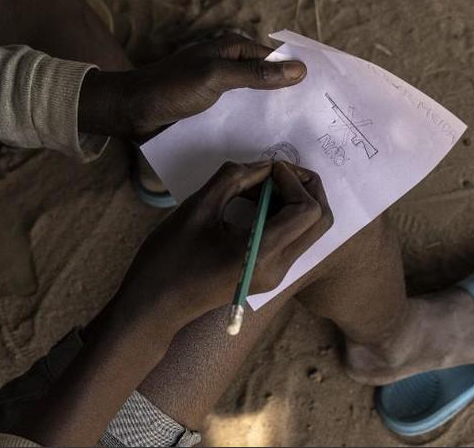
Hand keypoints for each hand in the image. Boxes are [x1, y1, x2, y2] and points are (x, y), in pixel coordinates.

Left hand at [78, 34, 306, 139]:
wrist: (131, 113)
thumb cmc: (170, 88)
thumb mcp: (216, 77)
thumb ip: (256, 75)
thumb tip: (298, 69)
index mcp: (232, 48)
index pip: (275, 58)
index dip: (297, 74)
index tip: (323, 94)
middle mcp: (230, 66)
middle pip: (268, 80)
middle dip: (288, 98)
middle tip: (317, 122)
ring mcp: (221, 91)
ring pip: (255, 102)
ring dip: (271, 117)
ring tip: (299, 138)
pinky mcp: (212, 112)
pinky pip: (239, 118)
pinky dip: (252, 127)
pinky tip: (268, 146)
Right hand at [118, 161, 333, 325]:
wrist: (154, 306)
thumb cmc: (168, 258)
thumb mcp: (197, 207)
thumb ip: (234, 179)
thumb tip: (262, 167)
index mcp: (260, 253)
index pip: (307, 211)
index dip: (294, 181)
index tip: (266, 170)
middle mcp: (277, 268)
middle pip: (320, 221)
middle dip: (305, 187)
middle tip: (274, 172)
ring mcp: (275, 275)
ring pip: (309, 229)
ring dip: (293, 199)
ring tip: (258, 186)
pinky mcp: (267, 274)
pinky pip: (290, 239)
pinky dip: (282, 214)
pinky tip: (253, 203)